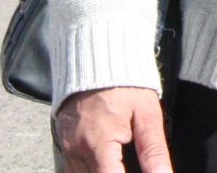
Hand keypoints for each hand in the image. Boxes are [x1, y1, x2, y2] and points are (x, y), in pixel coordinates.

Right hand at [55, 87, 170, 172]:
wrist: (96, 56)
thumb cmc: (124, 83)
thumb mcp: (146, 114)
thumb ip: (154, 150)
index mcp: (99, 143)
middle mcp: (77, 149)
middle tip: (129, 165)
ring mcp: (67, 147)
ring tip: (119, 164)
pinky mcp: (63, 143)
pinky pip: (71, 169)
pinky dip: (88, 171)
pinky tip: (105, 165)